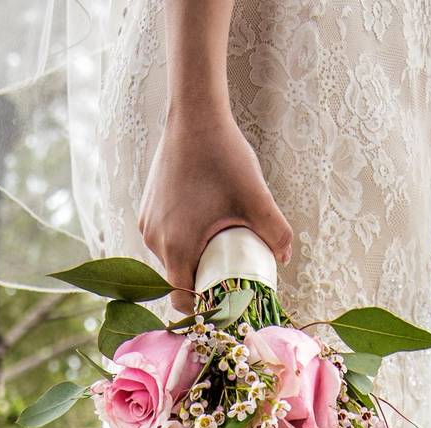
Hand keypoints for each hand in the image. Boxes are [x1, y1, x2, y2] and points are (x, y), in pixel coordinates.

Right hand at [138, 109, 293, 312]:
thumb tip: (285, 257)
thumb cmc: (222, 157)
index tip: (225, 299)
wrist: (193, 118)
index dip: (204, 307)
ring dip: (193, 258)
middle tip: (231, 268)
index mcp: (176, 247)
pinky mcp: (145, 210)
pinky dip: (182, 240)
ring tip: (220, 243)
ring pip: (171, 258)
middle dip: (203, 279)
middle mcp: (154, 240)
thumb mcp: (256, 198)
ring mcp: (146, 224)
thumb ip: (275, 232)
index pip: (182, 300)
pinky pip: (163, 238)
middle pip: (177, 278)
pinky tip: (204, 223)